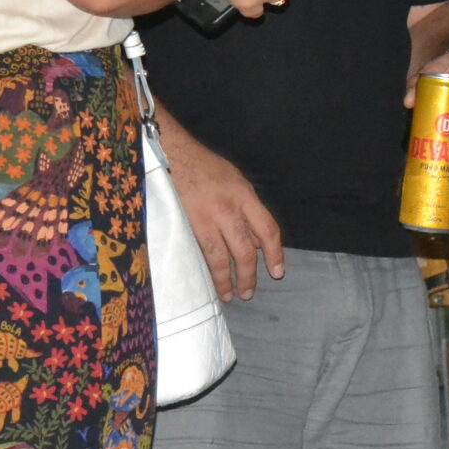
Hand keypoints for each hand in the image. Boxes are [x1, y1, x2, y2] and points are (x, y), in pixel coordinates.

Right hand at [162, 133, 285, 300]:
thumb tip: (256, 243)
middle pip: (244, 250)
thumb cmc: (205, 167)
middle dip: (248, 276)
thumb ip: (248, 211)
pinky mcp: (183, 225)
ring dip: (225, 280)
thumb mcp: (236, 181)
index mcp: (244, 196)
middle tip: (248, 292)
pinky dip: (205, 269)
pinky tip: (207, 281)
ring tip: (228, 294)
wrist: (171, 154)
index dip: (274, 254)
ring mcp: (204, 218)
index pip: (267, 230)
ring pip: (219, 257)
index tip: (277, 273)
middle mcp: (227, 208)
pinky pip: (198, 253)